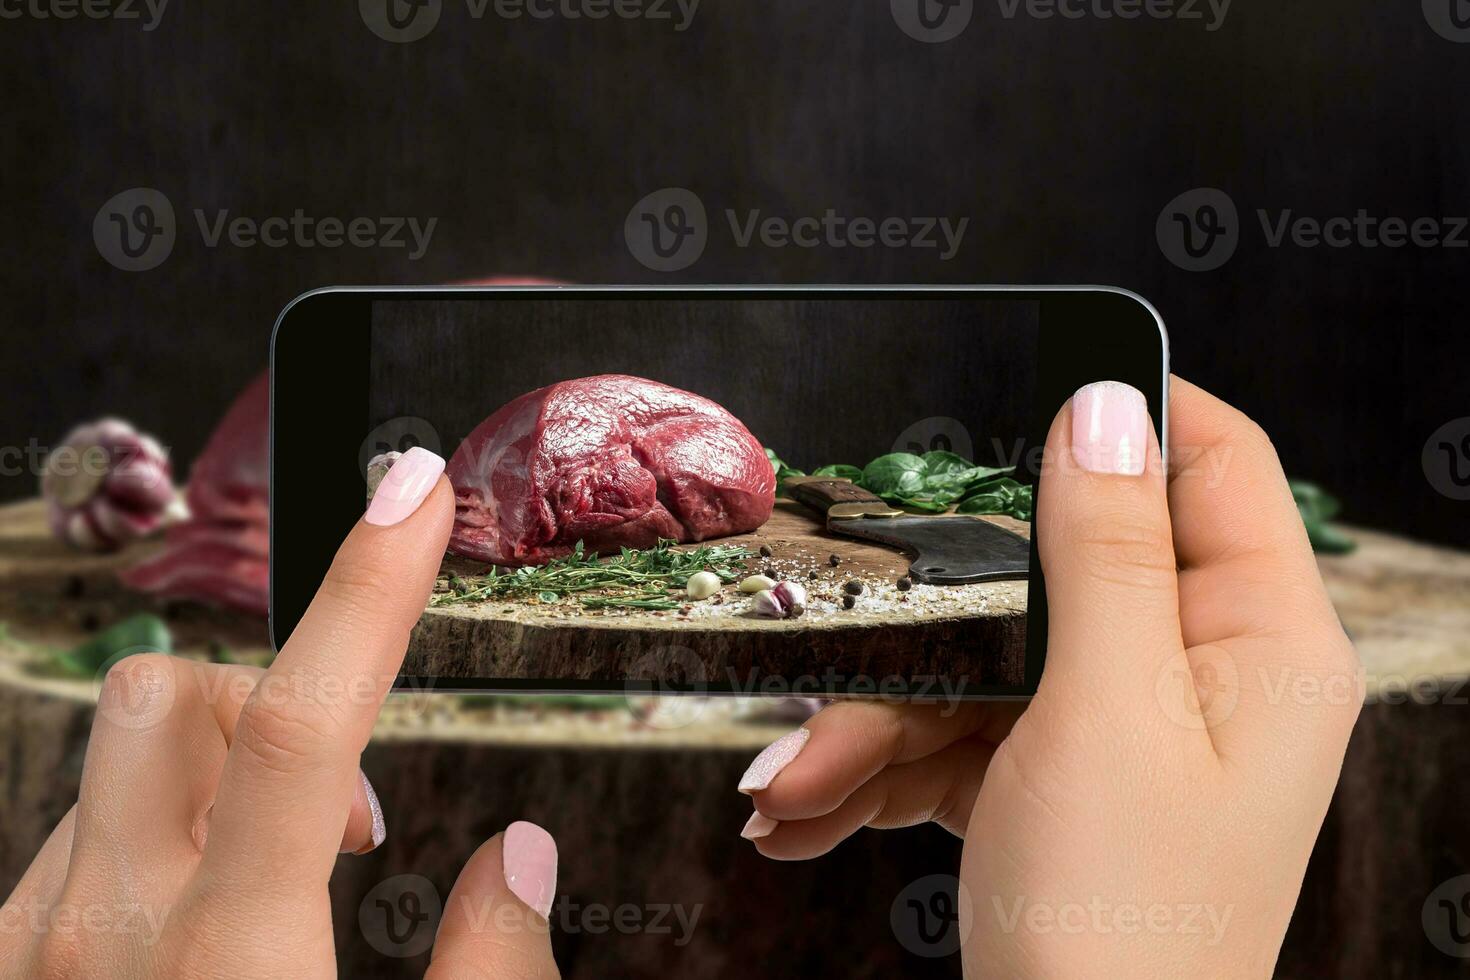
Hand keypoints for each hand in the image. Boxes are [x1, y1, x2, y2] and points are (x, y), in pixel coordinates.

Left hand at [1, 448, 560, 978]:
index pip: (303, 722)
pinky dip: (143, 836)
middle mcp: (109, 931)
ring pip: (117, 760)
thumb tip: (516, 858)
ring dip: (212, 778)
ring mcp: (39, 948)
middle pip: (166, 695)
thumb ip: (487, 968)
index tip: (413, 494)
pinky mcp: (1, 965)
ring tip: (269, 884)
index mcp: (233, 961)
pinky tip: (186, 921)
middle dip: (262, 697)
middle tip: (334, 806)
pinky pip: (69, 835)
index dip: (367, 586)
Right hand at [735, 378, 1360, 977]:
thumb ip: (1105, 551)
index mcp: (1260, 644)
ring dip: (875, 722)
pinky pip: (961, 735)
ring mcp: (1123, 732)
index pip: (1216, 465)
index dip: (1125, 416)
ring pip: (985, 662)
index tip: (1019, 395)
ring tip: (789, 788)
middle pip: (1056, 573)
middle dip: (934, 625)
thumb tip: (1105, 407)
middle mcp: (1199, 677)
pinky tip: (804, 812)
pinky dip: (880, 769)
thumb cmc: (1117, 929)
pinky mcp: (1056, 779)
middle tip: (843, 658)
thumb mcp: (1103, 713)